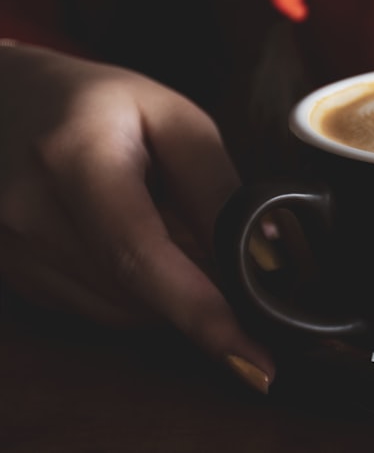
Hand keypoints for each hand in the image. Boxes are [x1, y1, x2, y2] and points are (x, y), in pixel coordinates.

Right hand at [0, 44, 273, 391]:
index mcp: (73, 156)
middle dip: (200, 290)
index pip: (141, 254)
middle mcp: (28, 211)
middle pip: (137, 293)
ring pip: (119, 311)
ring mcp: (9, 250)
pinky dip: (133, 290)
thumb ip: (215, 184)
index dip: (202, 312)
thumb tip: (261, 253)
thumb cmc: (98, 102)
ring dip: (166, 290)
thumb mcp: (171, 118)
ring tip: (169, 227)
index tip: (253, 359)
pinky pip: (94, 308)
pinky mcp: (12, 275)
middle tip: (230, 256)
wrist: (3, 101)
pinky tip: (134, 242)